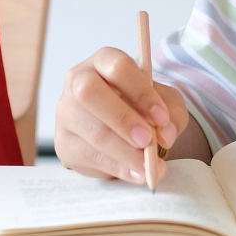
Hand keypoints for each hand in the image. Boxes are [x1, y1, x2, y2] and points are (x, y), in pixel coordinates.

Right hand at [53, 47, 196, 183]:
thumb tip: (165, 134)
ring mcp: (66, 113)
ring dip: (123, 151)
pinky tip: (135, 173)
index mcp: (103, 62)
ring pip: (90, 130)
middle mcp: (77, 81)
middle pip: (89, 92)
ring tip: (147, 165)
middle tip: (147, 140)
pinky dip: (116, 167)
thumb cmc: (141, 108)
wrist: (121, 132)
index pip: (117, 67)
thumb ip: (172, 115)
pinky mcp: (64, 143)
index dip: (140, 92)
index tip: (161, 117)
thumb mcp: (165, 104)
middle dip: (122, 119)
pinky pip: (87, 156)